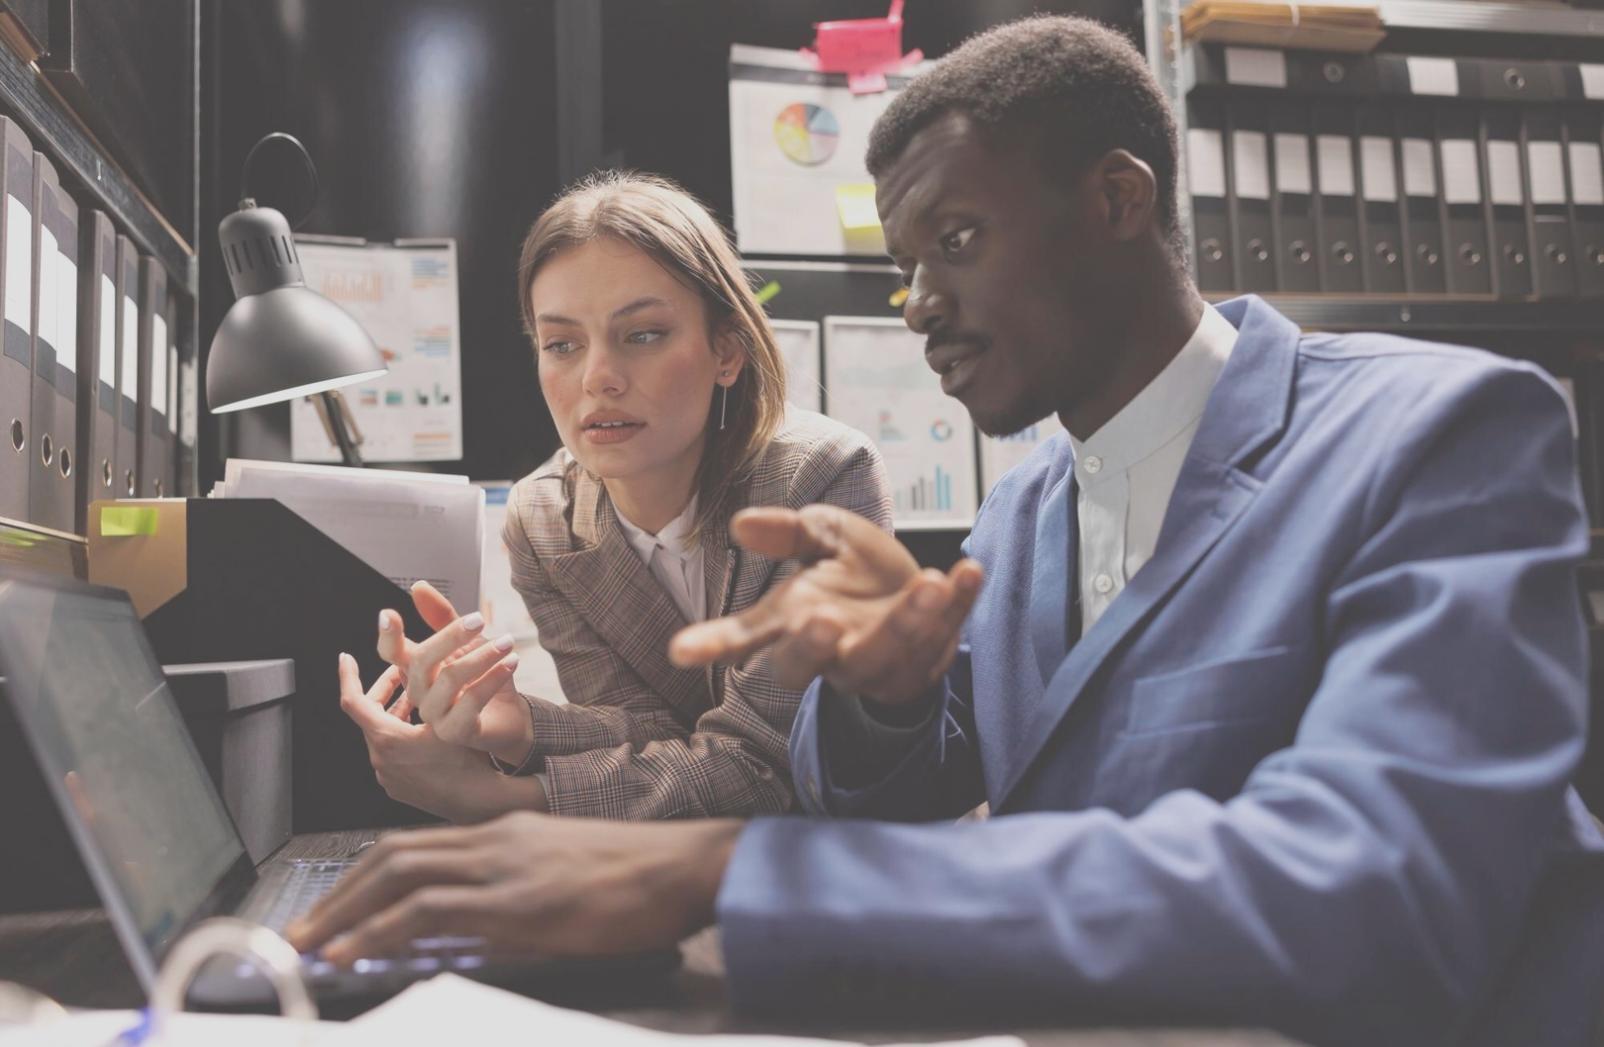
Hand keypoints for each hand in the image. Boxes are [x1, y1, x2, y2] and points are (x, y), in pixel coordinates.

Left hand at [285, 811, 740, 964]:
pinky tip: (354, 949)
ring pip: (400, 875)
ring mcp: (504, 865)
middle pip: (394, 855)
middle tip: (301, 932)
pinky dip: (381, 927)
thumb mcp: (566, 877)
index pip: (416, 847)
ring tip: (310, 946)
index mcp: (507, 832)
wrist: (686, 864)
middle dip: (339, 894)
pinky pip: (431, 908)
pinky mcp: (518, 900)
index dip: (364, 877)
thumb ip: (516, 895)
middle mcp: (496, 839)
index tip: (334, 909)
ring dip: (344, 912)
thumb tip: (468, 934)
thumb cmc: (640, 877)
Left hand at [337, 653, 540, 822]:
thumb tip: (432, 656)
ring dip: (396, 712)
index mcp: (387, 739)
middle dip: (384, 691)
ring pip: (383, 733)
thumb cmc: (466, 761)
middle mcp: (381, 759)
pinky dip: (401, 734)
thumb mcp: (451, 716)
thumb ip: (434, 686)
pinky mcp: (398, 786)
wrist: (477, 801)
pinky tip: (424, 727)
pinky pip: (391, 753)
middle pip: (369, 716)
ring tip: (418, 697)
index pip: (353, 701)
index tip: (346, 658)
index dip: (349, 676)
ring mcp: (388, 775)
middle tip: (399, 673)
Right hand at [375, 581, 532, 764]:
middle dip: (451, 636)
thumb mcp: (467, 642)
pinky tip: (511, 663)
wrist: (510, 714)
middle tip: (480, 620)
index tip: (388, 614)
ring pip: (450, 679)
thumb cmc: (483, 677)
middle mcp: (419, 692)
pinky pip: (471, 701)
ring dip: (483, 656)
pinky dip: (493, 678)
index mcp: (416, 669)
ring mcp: (434, 715)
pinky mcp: (456, 731)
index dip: (388, 635)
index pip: (391, 652)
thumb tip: (418, 586)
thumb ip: (443, 618)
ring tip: (507, 642)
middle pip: (422, 660)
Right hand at [669, 505, 982, 705]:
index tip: (680, 652)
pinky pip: (946, 633)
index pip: (747, 638)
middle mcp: (832, 651)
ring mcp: (881, 663)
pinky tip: (970, 571)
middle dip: (813, 647)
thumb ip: (791, 533)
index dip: (714, 644)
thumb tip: (741, 523)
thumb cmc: (858, 573)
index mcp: (793, 622)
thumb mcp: (824, 538)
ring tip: (927, 582)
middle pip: (809, 665)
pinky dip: (959, 603)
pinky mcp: (930, 659)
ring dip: (908, 621)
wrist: (919, 598)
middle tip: (822, 621)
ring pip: (886, 654)